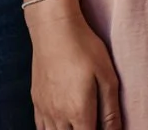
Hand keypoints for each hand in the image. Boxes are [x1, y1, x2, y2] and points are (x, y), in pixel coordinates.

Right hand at [28, 0, 123, 129]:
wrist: (54, 27)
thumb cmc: (84, 48)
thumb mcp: (107, 77)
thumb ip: (111, 111)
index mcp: (79, 112)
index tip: (103, 128)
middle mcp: (59, 116)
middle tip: (92, 123)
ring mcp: (44, 109)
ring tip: (79, 123)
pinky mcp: (36, 100)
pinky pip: (40, 127)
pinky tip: (61, 125)